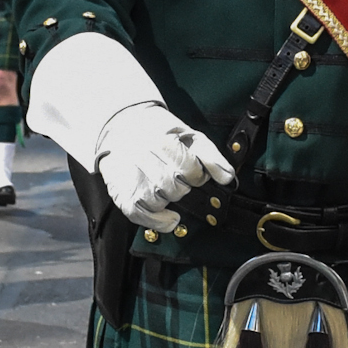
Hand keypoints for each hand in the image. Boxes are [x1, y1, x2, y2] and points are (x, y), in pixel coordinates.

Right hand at [96, 101, 233, 230]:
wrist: (122, 126)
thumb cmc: (160, 133)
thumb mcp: (189, 136)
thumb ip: (211, 156)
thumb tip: (227, 177)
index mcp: (162, 142)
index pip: (190, 171)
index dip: (197, 175)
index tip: (193, 171)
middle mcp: (142, 158)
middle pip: (175, 189)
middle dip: (182, 187)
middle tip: (175, 176)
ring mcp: (129, 177)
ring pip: (158, 202)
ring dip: (167, 199)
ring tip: (164, 186)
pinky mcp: (120, 192)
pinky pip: (139, 215)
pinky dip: (157, 221)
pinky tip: (168, 216)